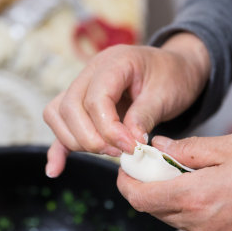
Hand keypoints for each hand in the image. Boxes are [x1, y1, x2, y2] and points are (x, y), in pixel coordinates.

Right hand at [42, 33, 210, 177]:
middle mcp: (91, 71)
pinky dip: (58, 147)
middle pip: (69, 107)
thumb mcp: (166, 93)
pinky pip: (61, 124)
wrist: (176, 68)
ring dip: (76, 141)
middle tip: (119, 152)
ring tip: (109, 152)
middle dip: (90, 138)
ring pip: (57, 114)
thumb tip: (129, 142)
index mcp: (114, 62)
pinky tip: (55, 169)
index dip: (109, 128)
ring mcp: (82, 86)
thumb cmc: (172, 76)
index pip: (95, 98)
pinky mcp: (82, 105)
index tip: (131, 147)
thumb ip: (145, 116)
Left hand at [117, 133, 231, 230]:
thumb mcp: (228, 146)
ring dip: (169, 196)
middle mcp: (199, 223)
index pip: (139, 197)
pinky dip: (190, 207)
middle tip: (157, 162)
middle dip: (147, 185)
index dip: (126, 181)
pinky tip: (208, 189)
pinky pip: (194, 225)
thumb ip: (186, 149)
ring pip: (173, 217)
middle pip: (153, 208)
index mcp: (195, 196)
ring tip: (187, 172)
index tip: (128, 166)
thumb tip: (159, 147)